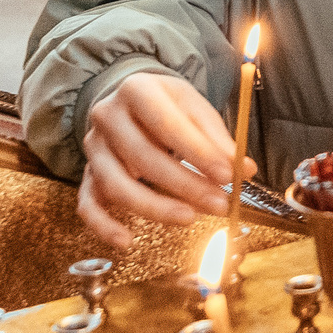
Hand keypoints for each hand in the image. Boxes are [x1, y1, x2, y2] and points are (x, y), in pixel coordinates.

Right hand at [78, 71, 251, 250]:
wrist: (130, 100)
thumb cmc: (168, 106)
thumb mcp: (194, 107)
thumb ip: (217, 138)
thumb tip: (244, 169)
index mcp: (137, 90)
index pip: (166, 123)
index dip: (198, 152)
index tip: (227, 175)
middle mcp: (108, 117)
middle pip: (142, 157)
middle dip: (184, 185)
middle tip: (218, 204)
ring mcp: (95, 148)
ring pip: (116, 185)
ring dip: (154, 207)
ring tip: (190, 218)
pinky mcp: (88, 174)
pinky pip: (88, 204)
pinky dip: (103, 226)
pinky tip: (127, 242)